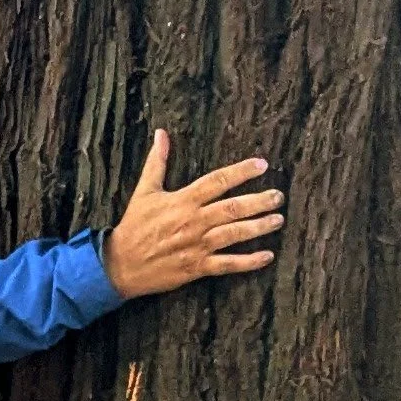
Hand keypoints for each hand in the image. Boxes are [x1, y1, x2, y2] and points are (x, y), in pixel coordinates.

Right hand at [100, 130, 282, 300]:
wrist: (121, 264)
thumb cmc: (134, 225)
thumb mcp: (144, 190)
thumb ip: (157, 161)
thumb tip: (161, 133)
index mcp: (182, 200)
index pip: (217, 181)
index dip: (241, 172)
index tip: (261, 165)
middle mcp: (193, 222)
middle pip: (233, 208)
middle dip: (259, 201)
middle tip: (278, 196)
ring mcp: (197, 246)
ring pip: (235, 234)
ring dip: (259, 226)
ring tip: (278, 219)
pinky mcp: (198, 267)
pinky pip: (228, 264)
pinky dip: (249, 261)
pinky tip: (267, 255)